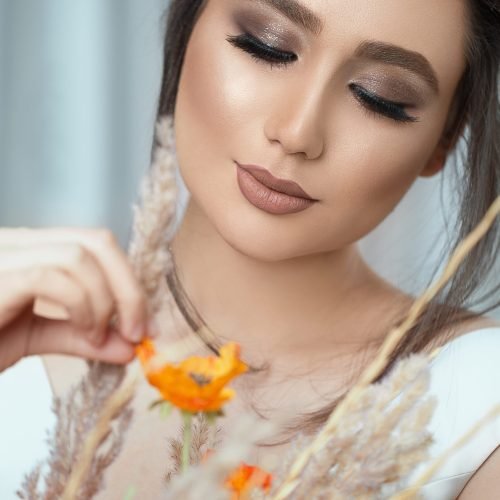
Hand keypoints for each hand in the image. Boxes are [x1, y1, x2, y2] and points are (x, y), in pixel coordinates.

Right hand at [0, 227, 147, 371]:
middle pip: (98, 242)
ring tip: (97, 337)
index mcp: (35, 249)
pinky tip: (82, 332)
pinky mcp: (0, 276)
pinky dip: (81, 306)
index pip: (99, 245)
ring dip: (104, 301)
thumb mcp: (37, 336)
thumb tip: (129, 347)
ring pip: (80, 256)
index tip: (145, 323)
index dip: (129, 281)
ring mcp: (8, 254)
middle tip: (137, 330)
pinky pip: (54, 278)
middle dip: (128, 288)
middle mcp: (22, 242)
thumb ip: (82, 337)